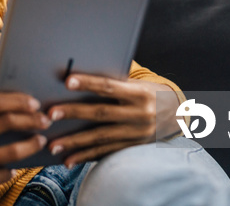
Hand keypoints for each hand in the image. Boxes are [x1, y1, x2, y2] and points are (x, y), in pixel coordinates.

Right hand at [0, 70, 50, 205]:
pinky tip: (19, 163)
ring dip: (31, 145)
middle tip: (44, 120)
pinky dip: (13, 168)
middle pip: (4, 124)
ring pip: (9, 153)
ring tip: (41, 139)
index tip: (34, 103)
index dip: (17, 101)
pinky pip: (2, 174)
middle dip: (30, 120)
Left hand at [46, 75, 179, 167]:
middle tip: (50, 115)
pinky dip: (86, 157)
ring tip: (53, 145)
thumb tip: (83, 71)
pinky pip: (106, 153)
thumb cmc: (150, 93)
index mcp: (139, 93)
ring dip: (75, 142)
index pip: (109, 86)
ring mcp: (136, 134)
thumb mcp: (138, 84)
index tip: (67, 81)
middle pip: (101, 113)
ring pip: (101, 138)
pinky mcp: (132, 148)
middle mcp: (139, 114)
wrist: (178, 116)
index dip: (88, 83)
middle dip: (73, 113)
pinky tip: (69, 159)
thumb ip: (115, 80)